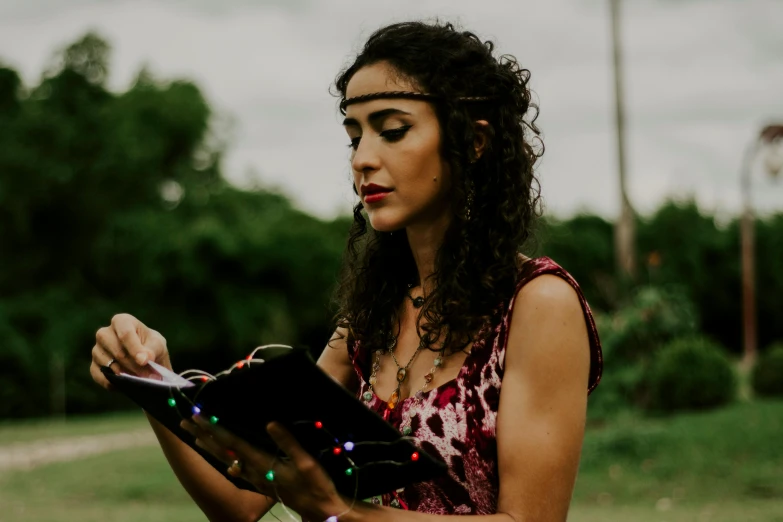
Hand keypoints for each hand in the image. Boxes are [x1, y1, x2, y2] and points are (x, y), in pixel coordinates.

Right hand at [90, 313, 170, 389]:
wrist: (146, 362)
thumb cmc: (152, 347)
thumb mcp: (158, 345)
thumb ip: (152, 350)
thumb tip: (145, 358)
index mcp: (122, 321)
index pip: (125, 333)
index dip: (135, 348)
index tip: (144, 361)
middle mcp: (105, 333)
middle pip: (117, 351)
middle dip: (133, 365)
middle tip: (147, 376)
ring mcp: (97, 350)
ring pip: (108, 364)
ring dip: (125, 374)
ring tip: (139, 379)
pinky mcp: (93, 366)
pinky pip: (100, 376)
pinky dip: (113, 382)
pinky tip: (125, 384)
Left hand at [181, 416, 350, 520]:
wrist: (319, 510)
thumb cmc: (315, 485)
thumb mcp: (305, 462)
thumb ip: (287, 443)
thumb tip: (270, 423)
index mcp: (262, 463)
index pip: (232, 442)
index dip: (215, 428)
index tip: (200, 416)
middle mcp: (254, 471)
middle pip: (223, 450)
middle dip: (204, 435)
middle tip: (186, 421)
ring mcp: (255, 478)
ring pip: (226, 460)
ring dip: (210, 446)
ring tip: (195, 436)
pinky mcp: (260, 481)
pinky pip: (235, 467)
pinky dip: (224, 458)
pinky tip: (222, 456)